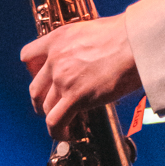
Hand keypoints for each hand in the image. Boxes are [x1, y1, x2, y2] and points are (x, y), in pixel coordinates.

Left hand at [21, 14, 142, 135]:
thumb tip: (88, 60)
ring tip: (65, 123)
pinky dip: (57, 131)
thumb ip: (81, 46)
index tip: (43, 80)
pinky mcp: (75, 96)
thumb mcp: (93, 31)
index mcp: (58, 39)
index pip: (28, 57)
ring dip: (54, 117)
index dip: (33, 73)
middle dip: (41, 101)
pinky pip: (56, 121)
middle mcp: (55, 59)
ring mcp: (63, 78)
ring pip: (46, 106)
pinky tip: (67, 134)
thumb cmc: (126, 34)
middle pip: (35, 88)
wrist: (136, 42)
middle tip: (51, 107)